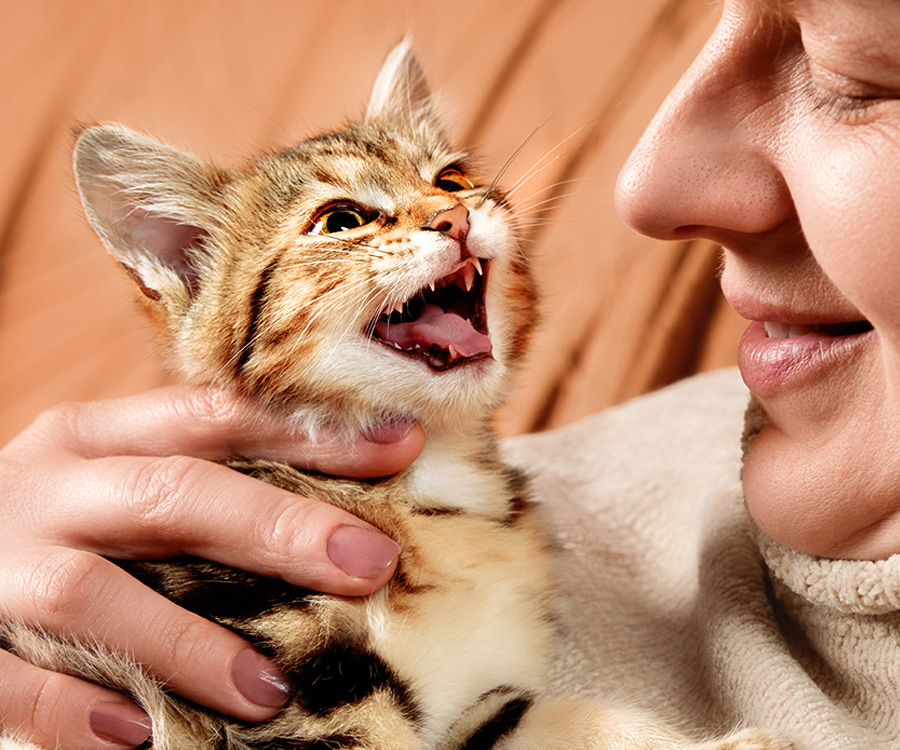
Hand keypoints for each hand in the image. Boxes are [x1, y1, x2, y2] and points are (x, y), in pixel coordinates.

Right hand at [0, 386, 423, 749]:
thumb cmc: (51, 524)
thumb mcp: (113, 483)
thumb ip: (198, 493)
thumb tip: (333, 521)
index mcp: (96, 437)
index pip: (215, 420)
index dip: (308, 433)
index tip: (399, 447)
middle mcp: (52, 487)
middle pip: (171, 493)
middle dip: (274, 526)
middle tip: (367, 565)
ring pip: (92, 594)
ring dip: (186, 642)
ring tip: (266, 690)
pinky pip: (16, 681)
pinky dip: (77, 710)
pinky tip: (139, 733)